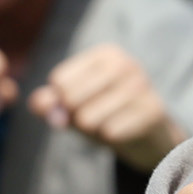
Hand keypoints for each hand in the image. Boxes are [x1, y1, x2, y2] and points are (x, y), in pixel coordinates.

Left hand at [28, 44, 185, 172]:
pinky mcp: (153, 110)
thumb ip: (52, 102)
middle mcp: (125, 64)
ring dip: (93, 130)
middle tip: (94, 118)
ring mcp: (142, 86)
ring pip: (87, 118)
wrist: (152, 136)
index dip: (61, 102)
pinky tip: (124, 131)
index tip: (80, 104)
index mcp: (105, 54)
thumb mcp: (76, 106)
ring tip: (109, 124)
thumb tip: (39, 103)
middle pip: (70, 99)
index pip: (59, 81)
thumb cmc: (108, 115)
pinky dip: (110, 139)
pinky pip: (110, 133)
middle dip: (75, 117)